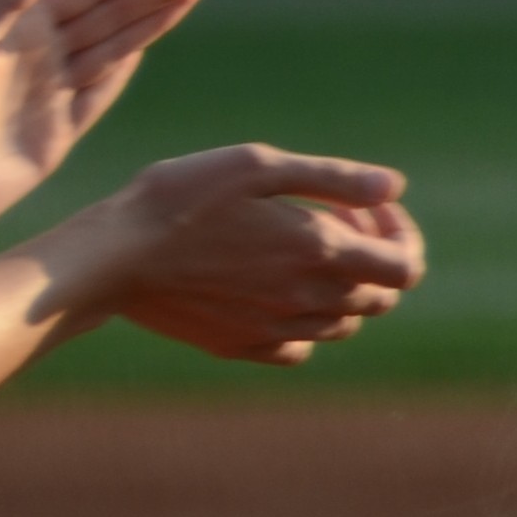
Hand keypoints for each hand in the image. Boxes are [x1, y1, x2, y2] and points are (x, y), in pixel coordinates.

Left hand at [0, 0, 218, 262]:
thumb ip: (1, 2)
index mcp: (17, 27)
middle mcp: (38, 52)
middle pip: (112, 10)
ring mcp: (52, 90)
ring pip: (117, 43)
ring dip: (156, 17)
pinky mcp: (61, 129)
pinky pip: (103, 88)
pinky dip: (127, 65)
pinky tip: (149, 45)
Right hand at [58, 146, 422, 362]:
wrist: (110, 256)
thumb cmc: (181, 197)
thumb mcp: (256, 166)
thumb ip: (334, 179)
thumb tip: (394, 187)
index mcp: (319, 252)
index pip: (406, 269)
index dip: (403, 238)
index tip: (373, 213)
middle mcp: (307, 300)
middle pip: (381, 299)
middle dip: (375, 260)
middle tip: (334, 223)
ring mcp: (275, 330)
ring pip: (344, 326)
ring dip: (342, 292)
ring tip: (300, 253)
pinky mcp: (241, 347)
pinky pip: (299, 350)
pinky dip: (304, 326)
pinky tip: (274, 292)